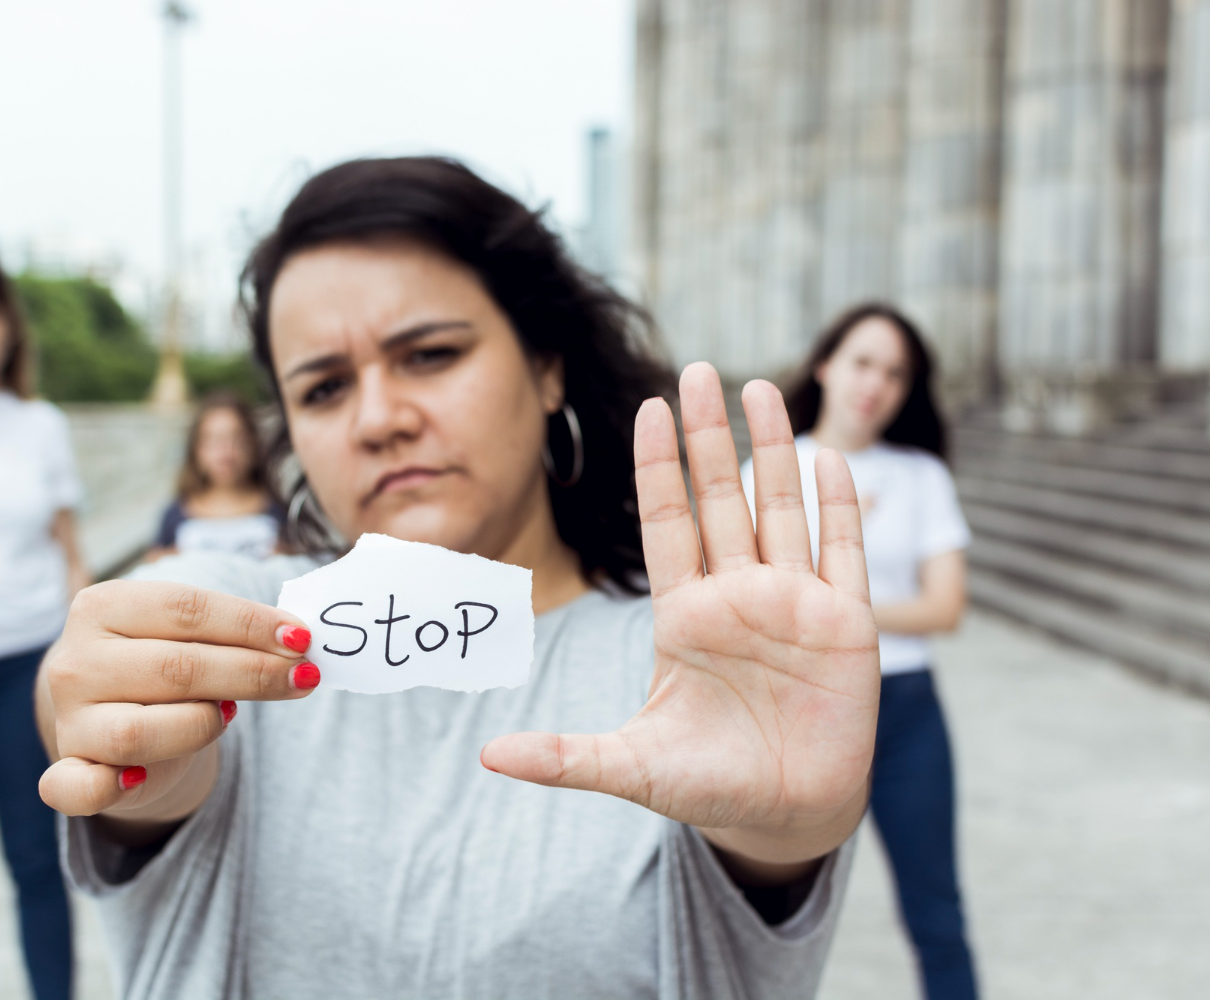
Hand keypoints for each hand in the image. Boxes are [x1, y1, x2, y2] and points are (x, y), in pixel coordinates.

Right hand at [37, 580, 318, 821]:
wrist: (113, 713)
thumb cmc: (163, 664)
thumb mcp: (189, 635)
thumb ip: (232, 633)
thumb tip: (297, 642)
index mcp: (102, 606)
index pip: (186, 609)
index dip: (251, 624)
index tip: (302, 640)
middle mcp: (76, 661)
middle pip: (176, 668)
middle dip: (252, 673)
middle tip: (304, 677)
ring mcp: (69, 719)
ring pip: (140, 731)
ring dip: (201, 725)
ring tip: (228, 715)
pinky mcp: (69, 770)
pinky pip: (77, 788)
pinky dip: (106, 787)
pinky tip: (136, 778)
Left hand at [482, 363, 878, 866]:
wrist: (782, 817)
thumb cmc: (706, 785)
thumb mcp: (630, 768)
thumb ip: (565, 757)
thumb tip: (488, 757)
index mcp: (684, 615)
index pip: (667, 523)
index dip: (659, 468)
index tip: (648, 409)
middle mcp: (738, 596)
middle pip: (723, 499)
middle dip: (710, 437)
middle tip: (699, 371)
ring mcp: (794, 605)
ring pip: (782, 510)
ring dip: (776, 451)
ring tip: (762, 389)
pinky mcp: (846, 627)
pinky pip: (842, 554)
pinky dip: (839, 508)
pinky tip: (831, 460)